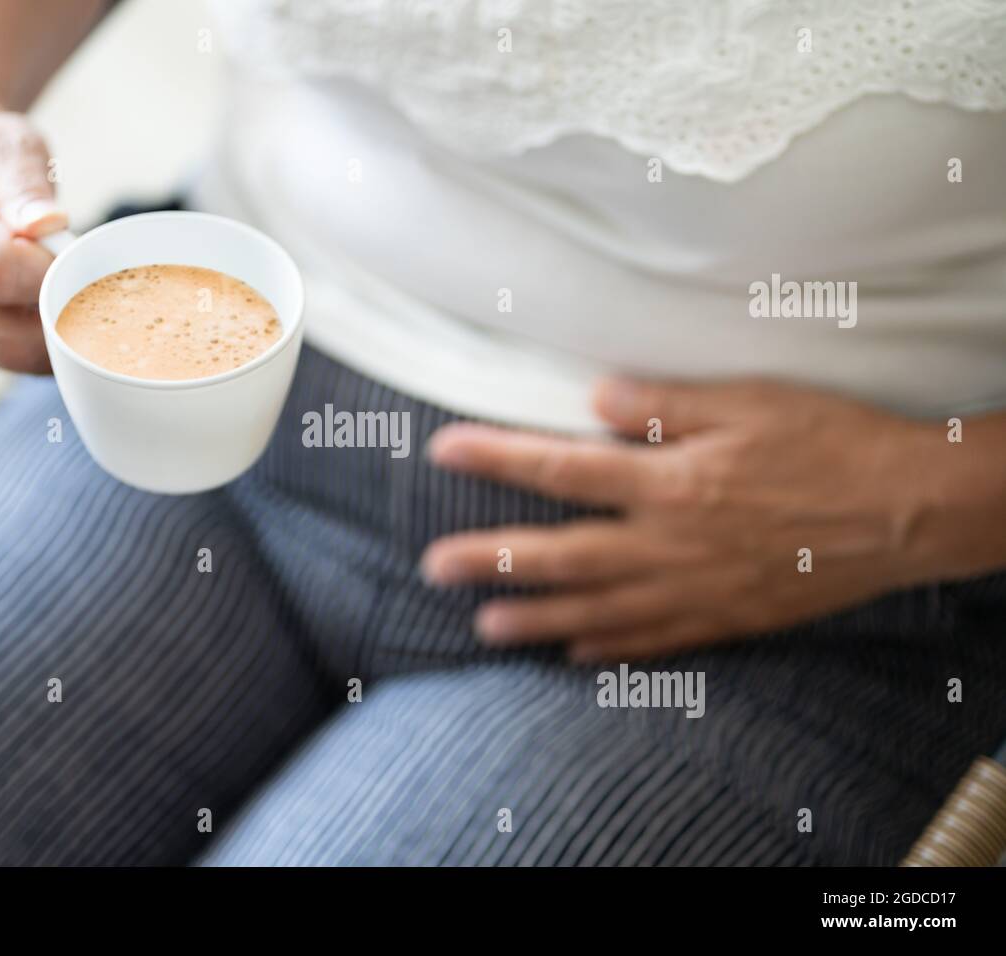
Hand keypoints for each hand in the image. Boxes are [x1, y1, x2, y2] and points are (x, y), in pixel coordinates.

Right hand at [0, 107, 67, 371]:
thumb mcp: (7, 146)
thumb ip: (26, 184)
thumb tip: (46, 224)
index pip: (0, 272)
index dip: (54, 273)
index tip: (82, 256)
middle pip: (8, 338)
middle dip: (64, 321)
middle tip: (97, 288)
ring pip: (14, 359)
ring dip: (58, 338)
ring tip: (77, 294)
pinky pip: (12, 362)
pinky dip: (44, 344)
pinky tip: (57, 309)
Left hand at [420, 378, 969, 660]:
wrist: (908, 511)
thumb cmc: (831, 441)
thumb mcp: (748, 400)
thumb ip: (663, 402)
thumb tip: (592, 397)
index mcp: (670, 480)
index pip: (561, 467)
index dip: (497, 458)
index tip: (443, 451)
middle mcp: (670, 543)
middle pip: (563, 555)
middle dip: (493, 560)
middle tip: (434, 569)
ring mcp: (696, 588)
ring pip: (599, 611)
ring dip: (537, 620)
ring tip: (486, 629)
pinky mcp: (728, 617)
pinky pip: (657, 642)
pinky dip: (612, 650)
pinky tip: (576, 655)